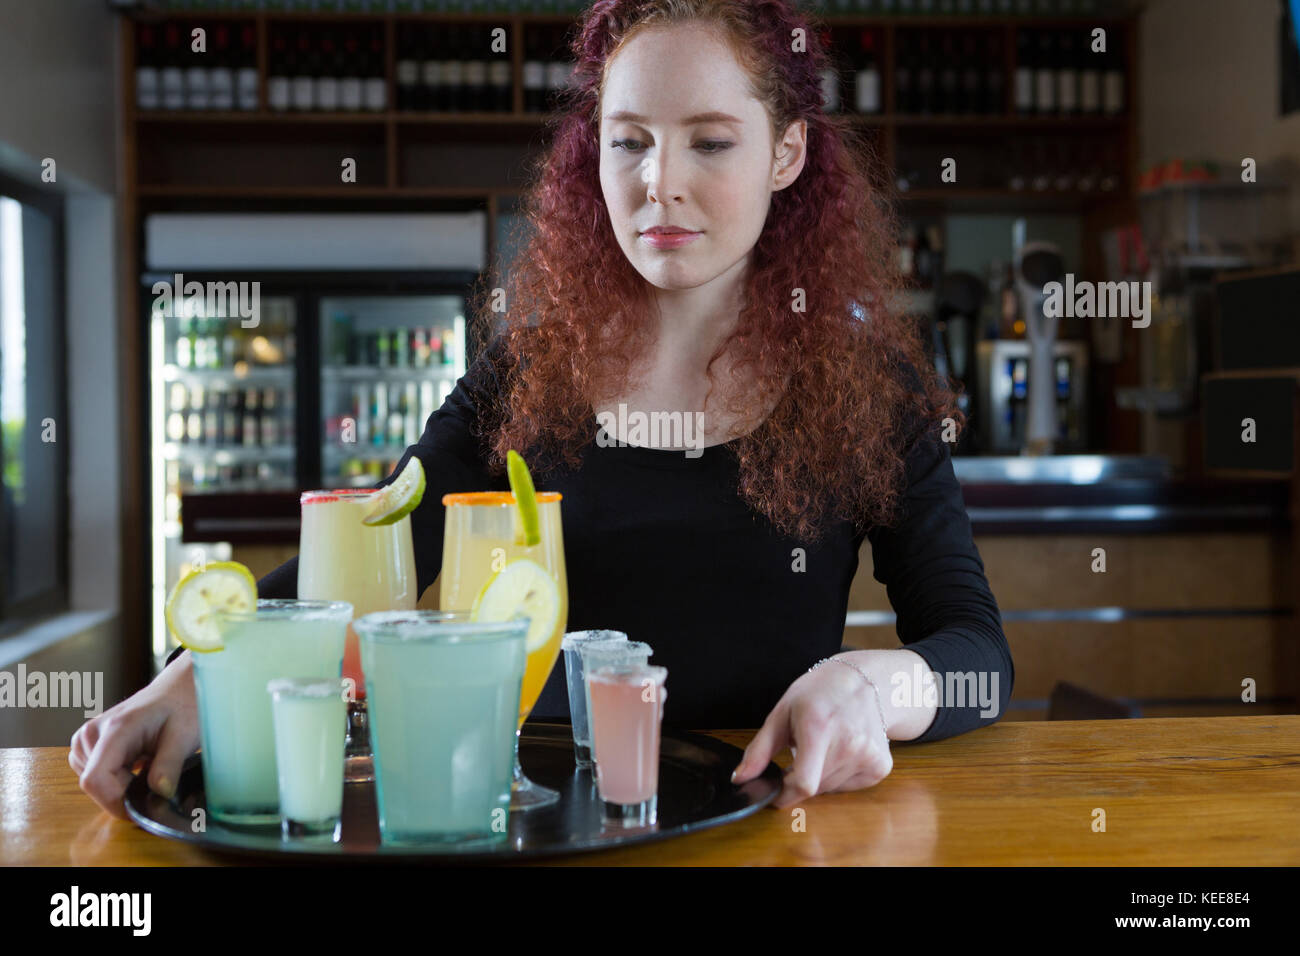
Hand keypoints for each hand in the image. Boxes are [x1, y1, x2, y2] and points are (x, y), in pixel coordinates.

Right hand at [69, 650, 199, 819]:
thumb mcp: (185, 736)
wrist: (178, 688)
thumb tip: (159, 793)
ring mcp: (87, 737)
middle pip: (93, 784)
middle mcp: (93, 732)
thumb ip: (169, 765)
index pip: (95, 779)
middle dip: (122, 793)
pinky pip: (95, 773)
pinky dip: (116, 777)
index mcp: (116, 728)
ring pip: (93, 782)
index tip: (142, 807)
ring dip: (120, 784)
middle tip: (155, 780)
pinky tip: (137, 763)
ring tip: (148, 764)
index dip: (115, 802)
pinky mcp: (88, 743)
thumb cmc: (183, 706)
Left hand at [731, 658, 892, 806]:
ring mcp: (868, 754)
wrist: (865, 680)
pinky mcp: (881, 765)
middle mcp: (848, 742)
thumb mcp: (782, 712)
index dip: (785, 793)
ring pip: (830, 788)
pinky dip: (839, 775)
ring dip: (820, 775)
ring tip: (824, 745)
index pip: (803, 783)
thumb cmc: (819, 693)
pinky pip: (850, 785)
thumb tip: (740, 778)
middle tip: (802, 751)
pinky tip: (842, 750)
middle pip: (814, 787)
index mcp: (819, 727)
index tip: (776, 789)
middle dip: (800, 778)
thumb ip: (759, 749)